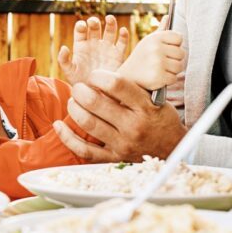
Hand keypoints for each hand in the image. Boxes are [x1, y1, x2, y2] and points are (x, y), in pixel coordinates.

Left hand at [53, 70, 186, 161]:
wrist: (172, 148)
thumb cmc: (160, 117)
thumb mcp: (153, 98)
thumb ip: (131, 88)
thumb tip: (102, 75)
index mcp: (144, 107)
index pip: (116, 85)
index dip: (98, 75)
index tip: (94, 75)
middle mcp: (133, 125)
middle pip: (96, 102)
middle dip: (80, 90)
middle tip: (78, 88)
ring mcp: (122, 144)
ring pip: (88, 123)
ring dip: (74, 108)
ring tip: (73, 101)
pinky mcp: (113, 158)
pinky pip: (84, 150)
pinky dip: (67, 137)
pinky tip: (59, 125)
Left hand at [58, 15, 128, 85]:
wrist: (96, 94)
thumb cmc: (80, 83)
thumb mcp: (69, 72)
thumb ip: (64, 60)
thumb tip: (63, 47)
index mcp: (81, 45)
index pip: (81, 30)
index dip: (81, 26)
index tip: (82, 26)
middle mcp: (94, 43)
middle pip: (95, 27)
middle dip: (94, 22)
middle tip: (94, 22)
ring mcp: (107, 48)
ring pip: (110, 31)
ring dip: (110, 23)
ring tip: (110, 18)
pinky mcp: (118, 55)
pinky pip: (122, 43)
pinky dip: (124, 36)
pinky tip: (123, 31)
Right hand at [117, 29, 184, 89]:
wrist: (127, 77)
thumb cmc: (141, 58)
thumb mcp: (148, 42)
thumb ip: (160, 30)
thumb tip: (168, 16)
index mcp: (155, 38)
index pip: (179, 38)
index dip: (174, 45)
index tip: (166, 50)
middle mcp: (156, 49)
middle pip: (181, 53)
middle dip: (174, 60)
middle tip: (162, 62)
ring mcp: (157, 63)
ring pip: (179, 66)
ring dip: (172, 71)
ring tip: (160, 70)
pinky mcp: (158, 77)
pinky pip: (174, 78)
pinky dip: (168, 80)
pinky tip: (158, 78)